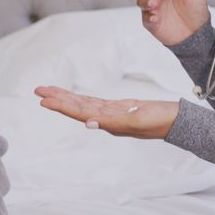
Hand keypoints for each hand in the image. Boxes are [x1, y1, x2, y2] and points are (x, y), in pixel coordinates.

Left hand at [34, 86, 178, 138]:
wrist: (177, 121)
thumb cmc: (159, 121)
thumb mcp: (137, 120)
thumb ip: (113, 122)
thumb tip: (88, 123)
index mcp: (109, 122)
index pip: (79, 112)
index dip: (60, 106)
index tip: (43, 100)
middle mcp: (107, 119)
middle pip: (76, 107)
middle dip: (57, 99)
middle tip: (37, 91)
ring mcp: (113, 114)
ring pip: (84, 104)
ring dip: (66, 98)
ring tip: (49, 92)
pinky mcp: (120, 109)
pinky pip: (96, 103)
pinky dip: (83, 100)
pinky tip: (74, 99)